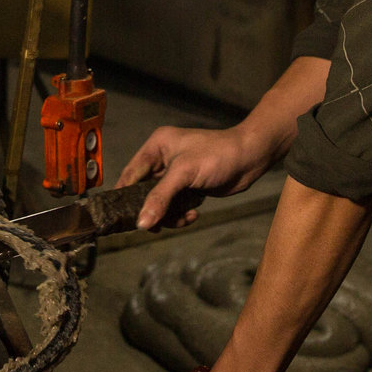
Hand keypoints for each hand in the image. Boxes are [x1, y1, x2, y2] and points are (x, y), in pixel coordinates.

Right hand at [119, 124, 274, 229]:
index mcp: (157, 146)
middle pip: (144, 192)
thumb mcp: (184, 174)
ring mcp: (177, 174)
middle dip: (152, 209)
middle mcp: (163, 159)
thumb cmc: (218, 155)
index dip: (125, 195)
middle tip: (156, 225)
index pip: (131, 174)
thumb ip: (160, 198)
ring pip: (160, 203)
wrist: (251, 158)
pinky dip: (181, 214)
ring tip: (183, 218)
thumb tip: (141, 222)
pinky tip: (194, 214)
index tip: (121, 217)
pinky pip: (175, 206)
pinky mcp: (189, 187)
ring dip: (169, 215)